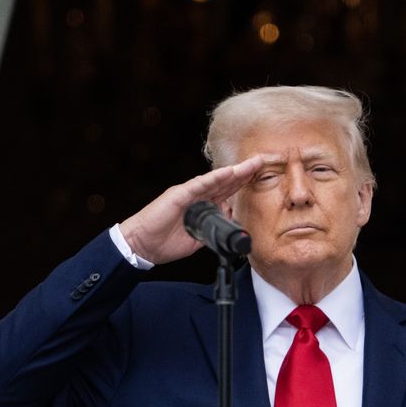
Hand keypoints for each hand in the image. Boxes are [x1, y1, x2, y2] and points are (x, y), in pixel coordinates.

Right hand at [119, 156, 261, 264]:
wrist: (142, 245)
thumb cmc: (165, 242)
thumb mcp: (196, 239)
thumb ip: (213, 231)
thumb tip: (229, 227)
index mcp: (202, 205)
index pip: (227, 191)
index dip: (243, 183)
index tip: (261, 176)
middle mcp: (197, 195)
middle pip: (225, 181)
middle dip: (245, 172)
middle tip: (263, 161)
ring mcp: (188, 193)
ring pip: (215, 180)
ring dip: (234, 172)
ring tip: (252, 164)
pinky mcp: (178, 195)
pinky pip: (199, 185)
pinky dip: (214, 178)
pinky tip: (228, 173)